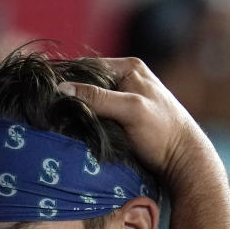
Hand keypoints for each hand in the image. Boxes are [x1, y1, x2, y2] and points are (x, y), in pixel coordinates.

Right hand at [58, 56, 229, 228]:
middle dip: (69, 95)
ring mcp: (124, 100)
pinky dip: (84, 121)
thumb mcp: (130, 110)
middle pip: (87, 83)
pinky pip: (96, 115)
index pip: (87, 66)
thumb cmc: (163, 133)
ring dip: (75, 110)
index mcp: (130, 68)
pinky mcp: (123, 119)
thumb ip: (98, 98)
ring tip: (54, 119)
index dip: (66, 77)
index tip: (45, 91)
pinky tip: (71, 130)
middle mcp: (126, 80)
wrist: (183, 162)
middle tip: (46, 108)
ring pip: (90, 100)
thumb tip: (62, 89)